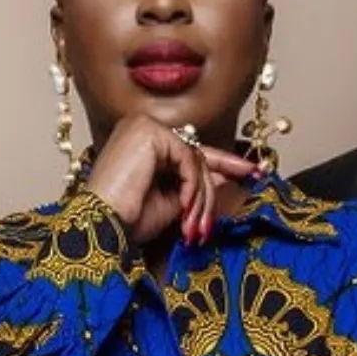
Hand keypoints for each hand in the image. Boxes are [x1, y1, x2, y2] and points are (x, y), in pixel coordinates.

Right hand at [85, 116, 254, 247]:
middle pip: (195, 155)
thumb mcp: (172, 201)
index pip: (188, 150)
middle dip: (209, 191)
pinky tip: (183, 208)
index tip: (254, 173)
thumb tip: (227, 174)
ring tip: (192, 224)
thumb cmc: (126, 221)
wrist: (102, 229)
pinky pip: (189, 159)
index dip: (224, 163)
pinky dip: (192, 186)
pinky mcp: (149, 132)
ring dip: (200, 197)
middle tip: (212, 220)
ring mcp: (143, 125)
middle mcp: (141, 126)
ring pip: (195, 158)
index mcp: (141, 140)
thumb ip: (197, 183)